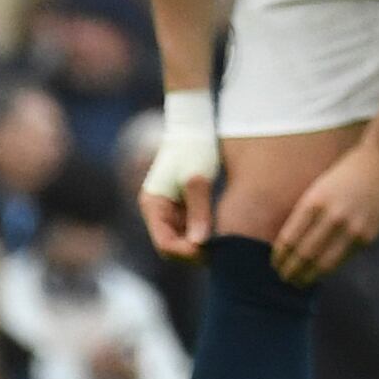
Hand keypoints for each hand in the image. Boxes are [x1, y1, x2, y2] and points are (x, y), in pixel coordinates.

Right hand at [140, 87, 221, 260]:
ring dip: (201, 245)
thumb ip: (199, 210)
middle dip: (195, 252)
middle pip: (173, 247)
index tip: (211, 251)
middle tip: (223, 253)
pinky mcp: (181, 207)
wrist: (195, 125)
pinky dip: (204, 234)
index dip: (187, 253)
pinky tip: (223, 233)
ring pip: (183, 240)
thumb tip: (200, 244)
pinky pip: (190, 229)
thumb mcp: (197, 178)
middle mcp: (157, 211)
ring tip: (226, 245)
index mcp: (153, 205)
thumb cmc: (194, 148)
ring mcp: (169, 210)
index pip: (165, 244)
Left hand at [267, 142, 378, 285]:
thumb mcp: (319, 187)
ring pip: (323, 264)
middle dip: (290, 271)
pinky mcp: (367, 237)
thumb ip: (307, 214)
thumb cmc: (347, 172)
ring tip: (299, 282)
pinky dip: (329, 269)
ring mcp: (351, 228)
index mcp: (314, 201)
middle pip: (303, 255)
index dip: (280, 257)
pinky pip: (343, 259)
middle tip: (283, 277)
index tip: (275, 263)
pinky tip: (321, 272)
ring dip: (308, 277)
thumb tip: (291, 244)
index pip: (289, 239)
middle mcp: (332, 216)